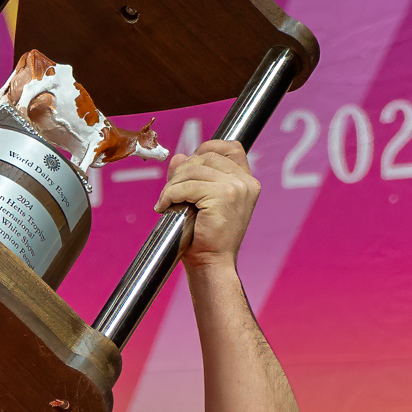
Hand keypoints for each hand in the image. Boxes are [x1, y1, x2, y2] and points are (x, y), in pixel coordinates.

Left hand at [161, 137, 258, 276]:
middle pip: (207, 156)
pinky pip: (187, 186)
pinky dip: (170, 194)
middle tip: (170, 190)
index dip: (208, 148)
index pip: (231, 147)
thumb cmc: (207, 238)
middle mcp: (246, 183)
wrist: (213, 264)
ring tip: (166, 200)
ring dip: (173, 184)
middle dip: (182, 170)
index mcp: (247, 182)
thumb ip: (192, 176)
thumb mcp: (201, 201)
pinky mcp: (223, 196)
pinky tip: (165, 206)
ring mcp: (236, 188)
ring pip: (194, 170)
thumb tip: (179, 157)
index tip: (189, 164)